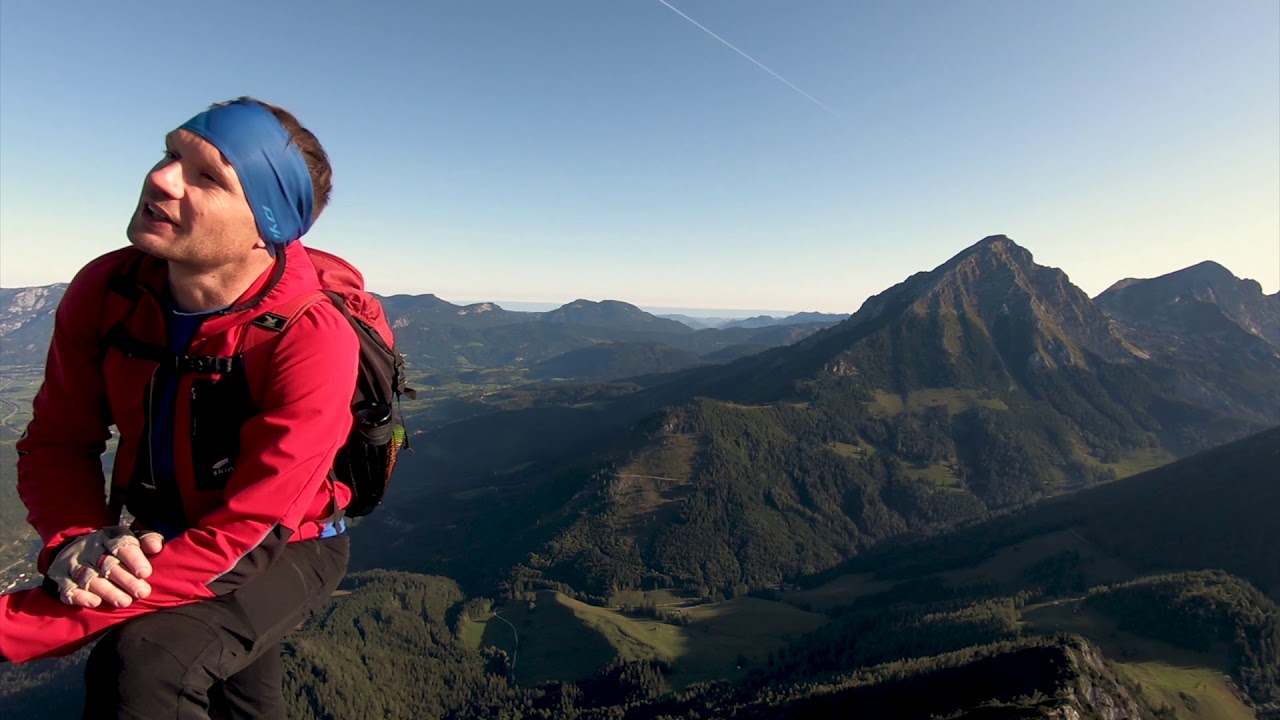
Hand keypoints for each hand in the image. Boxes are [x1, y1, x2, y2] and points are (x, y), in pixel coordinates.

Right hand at [46, 527, 163, 608]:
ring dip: (108, 591)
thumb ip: (147, 540)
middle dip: (126, 580)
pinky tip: (94, 602)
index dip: (133, 558)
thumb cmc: (113, 549)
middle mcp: (90, 549)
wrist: (73, 549)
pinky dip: (80, 596)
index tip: (145, 573)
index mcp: (108, 537)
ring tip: (124, 602)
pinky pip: (68, 588)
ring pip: (90, 578)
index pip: (121, 545)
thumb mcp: (131, 539)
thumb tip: (156, 547)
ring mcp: (73, 564)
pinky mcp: (61, 579)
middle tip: (142, 592)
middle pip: (108, 564)